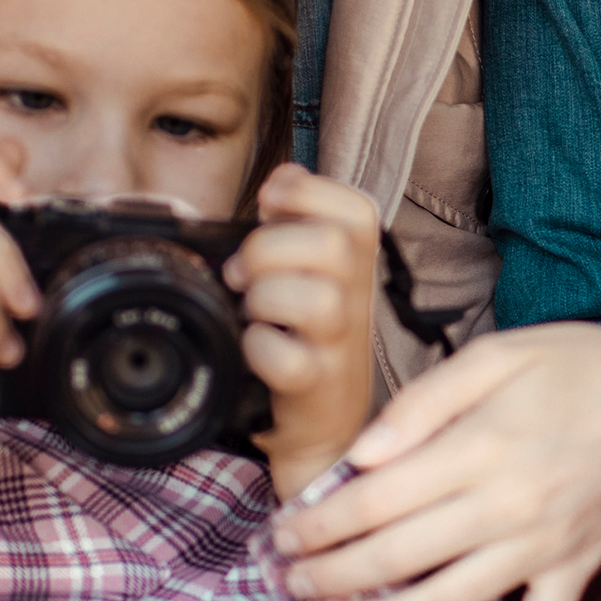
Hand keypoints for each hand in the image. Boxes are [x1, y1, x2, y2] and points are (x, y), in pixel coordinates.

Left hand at [223, 165, 377, 499]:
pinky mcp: (317, 387)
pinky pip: (288, 359)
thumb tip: (280, 177)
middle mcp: (359, 300)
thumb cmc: (306, 337)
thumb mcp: (310, 272)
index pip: (355, 207)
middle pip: (335, 246)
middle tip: (242, 272)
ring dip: (265, 297)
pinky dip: (258, 347)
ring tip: (249, 310)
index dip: (304, 194)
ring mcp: (341, 345)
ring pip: (317, 300)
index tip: (269, 207)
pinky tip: (252, 347)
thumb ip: (297, 222)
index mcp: (358, 263)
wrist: (322, 423)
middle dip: (270, 247)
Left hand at [274, 320, 600, 600]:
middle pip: (397, 558)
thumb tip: (363, 452)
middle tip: (290, 578)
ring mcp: (545, 547)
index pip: (375, 500)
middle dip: (331, 575)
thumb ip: (425, 402)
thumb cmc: (580, 365)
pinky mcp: (577, 571)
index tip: (283, 530)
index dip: (319, 523)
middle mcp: (508, 506)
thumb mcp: (498, 354)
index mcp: (481, 447)